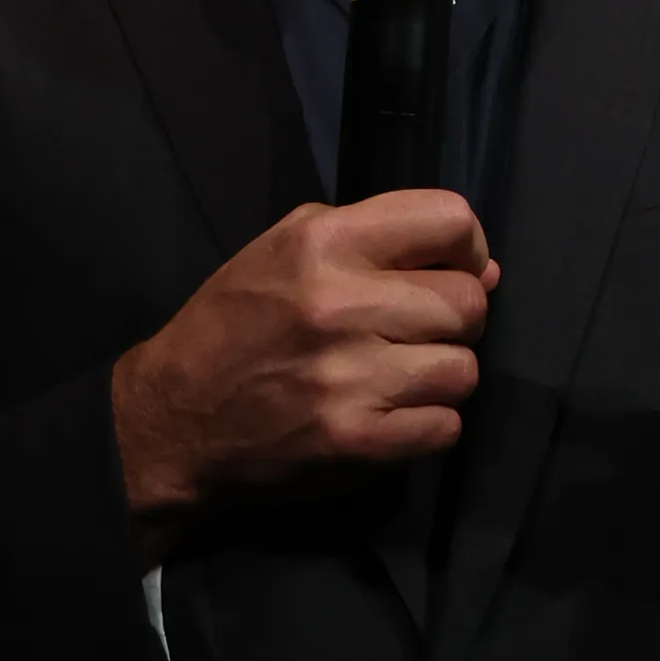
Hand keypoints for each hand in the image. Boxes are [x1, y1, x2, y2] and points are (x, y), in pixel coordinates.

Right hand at [110, 193, 497, 545]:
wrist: (174, 422)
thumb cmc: (234, 327)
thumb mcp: (283, 249)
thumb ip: (378, 241)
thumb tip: (486, 271)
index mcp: (322, 241)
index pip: (451, 219)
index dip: (469, 249)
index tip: (452, 273)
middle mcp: (340, 303)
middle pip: (468, 303)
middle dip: (453, 322)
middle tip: (413, 337)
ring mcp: (351, 376)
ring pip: (464, 370)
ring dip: (440, 378)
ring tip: (397, 380)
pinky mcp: (358, 441)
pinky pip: (446, 427)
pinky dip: (426, 427)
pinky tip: (387, 417)